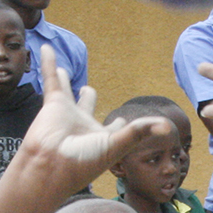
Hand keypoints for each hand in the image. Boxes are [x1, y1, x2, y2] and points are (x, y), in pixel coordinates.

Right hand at [13, 44, 176, 195]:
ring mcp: (67, 113)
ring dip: (65, 80)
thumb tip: (167, 126)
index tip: (125, 120)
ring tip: (64, 71)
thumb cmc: (85, 161)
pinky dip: (48, 62)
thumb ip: (139, 132)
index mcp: (102, 137)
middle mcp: (83, 124)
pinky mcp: (53, 103)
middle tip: (88, 91)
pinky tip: (46, 48)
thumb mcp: (117, 145)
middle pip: (87, 105)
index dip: (124, 125)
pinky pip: (51, 78)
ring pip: (66, 90)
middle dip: (88, 97)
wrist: (51, 165)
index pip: (117, 128)